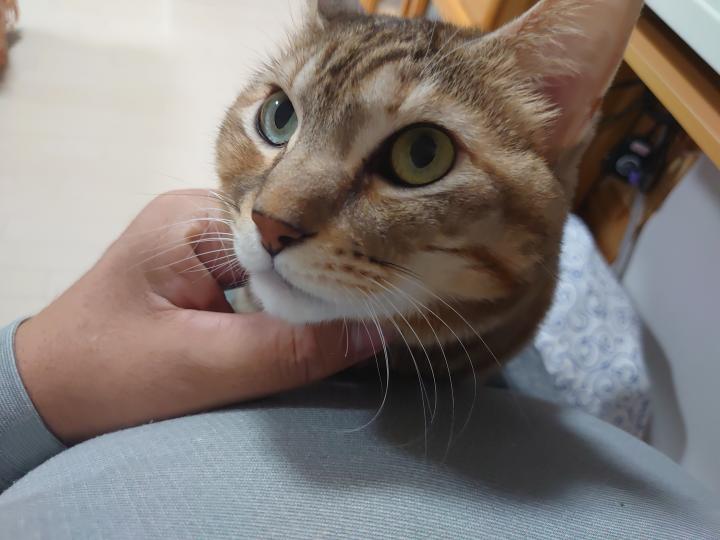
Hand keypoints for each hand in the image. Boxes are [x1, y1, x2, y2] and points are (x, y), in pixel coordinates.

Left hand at [14, 190, 380, 442]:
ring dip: (306, 290)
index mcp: (192, 220)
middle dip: (324, 274)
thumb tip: (376, 332)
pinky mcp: (200, 265)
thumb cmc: (107, 376)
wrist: (47, 390)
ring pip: (278, 256)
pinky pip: (262, 273)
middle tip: (373, 302)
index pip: (288, 228)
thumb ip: (289, 351)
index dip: (333, 261)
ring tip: (348, 310)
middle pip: (287, 237)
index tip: (379, 292)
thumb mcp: (203, 367)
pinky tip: (306, 318)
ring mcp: (199, 238)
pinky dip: (285, 298)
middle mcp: (199, 215)